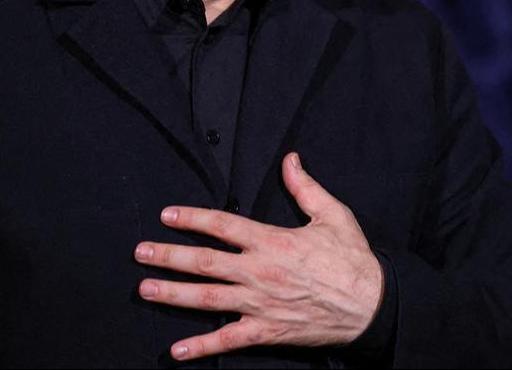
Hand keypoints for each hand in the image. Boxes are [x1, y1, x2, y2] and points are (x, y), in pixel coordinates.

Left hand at [134, 153, 383, 361]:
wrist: (371, 304)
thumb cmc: (353, 259)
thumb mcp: (333, 215)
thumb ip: (306, 188)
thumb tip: (290, 160)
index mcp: (273, 242)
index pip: (223, 226)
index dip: (192, 219)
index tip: (167, 216)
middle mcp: (260, 272)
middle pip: (204, 262)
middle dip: (168, 256)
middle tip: (140, 253)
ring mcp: (260, 304)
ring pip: (207, 299)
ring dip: (173, 294)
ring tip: (145, 289)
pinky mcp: (266, 331)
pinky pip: (228, 340)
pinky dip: (201, 347)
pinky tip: (177, 350)